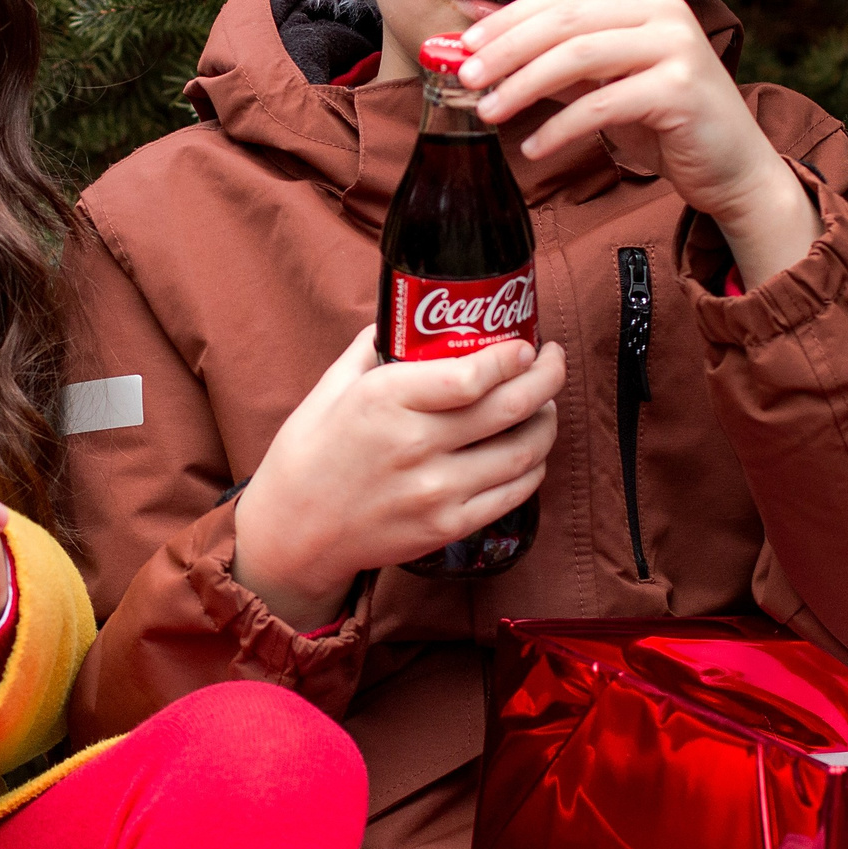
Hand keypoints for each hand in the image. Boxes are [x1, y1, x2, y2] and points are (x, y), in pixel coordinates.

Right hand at [231, 327, 561, 630]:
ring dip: (546, 423)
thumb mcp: (332, 387)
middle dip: (547, 378)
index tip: (525, 346)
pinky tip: (529, 452)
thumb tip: (408, 317)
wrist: (296, 531)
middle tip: (551, 362)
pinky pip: (514, 493)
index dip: (512, 358)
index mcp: (386, 400)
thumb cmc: (310, 453)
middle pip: (510, 408)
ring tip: (544, 406)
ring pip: (524, 452)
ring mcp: (436, 492)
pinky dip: (533, 468)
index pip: (471, 376)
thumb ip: (373, 348)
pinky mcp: (448, 527)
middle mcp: (416, 445)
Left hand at [458, 0, 820, 285]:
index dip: (508, 21)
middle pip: (564, 22)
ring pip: (579, 56)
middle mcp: (662, 13)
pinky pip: (603, 104)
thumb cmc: (665, 126)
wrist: (734, 169)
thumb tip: (490, 55)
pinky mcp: (681, 90)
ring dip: (524, 85)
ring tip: (488, 112)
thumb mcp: (605, 87)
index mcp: (642, 3)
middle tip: (466, 77)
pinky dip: (560, 126)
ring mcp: (676, 48)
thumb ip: (559, 66)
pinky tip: (533, 147)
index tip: (464, 46)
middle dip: (507, 49)